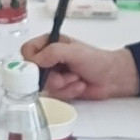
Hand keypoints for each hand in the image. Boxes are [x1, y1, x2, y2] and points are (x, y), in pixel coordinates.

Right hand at [20, 35, 139, 101]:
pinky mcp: (60, 89)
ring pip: (43, 86)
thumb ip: (53, 53)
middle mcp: (48, 59)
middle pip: (33, 72)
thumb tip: (34, 61)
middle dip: (51, 77)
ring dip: (62, 85)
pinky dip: (68, 92)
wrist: (112, 78)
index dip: (31, 61)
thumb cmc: (95, 59)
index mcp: (49, 44)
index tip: (41, 68)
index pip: (27, 51)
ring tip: (77, 79)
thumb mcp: (74, 52)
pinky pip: (54, 95)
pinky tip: (80, 86)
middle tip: (64, 77)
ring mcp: (53, 75)